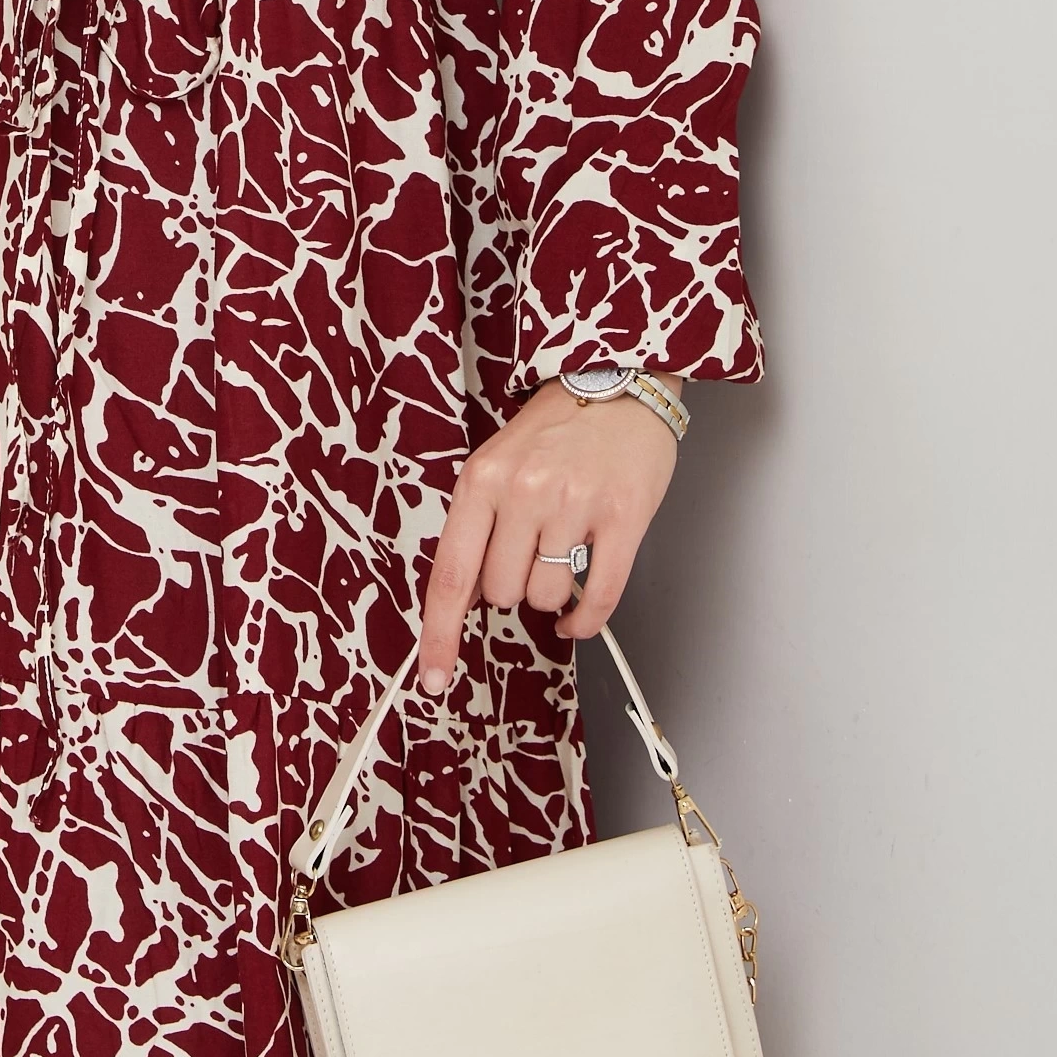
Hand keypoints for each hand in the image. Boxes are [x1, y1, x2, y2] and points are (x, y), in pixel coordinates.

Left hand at [417, 378, 682, 690]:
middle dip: (512, 588)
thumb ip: (477, 525)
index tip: (432, 677)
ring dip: (552, 594)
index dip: (439, 635)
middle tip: (530, 553)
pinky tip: (580, 616)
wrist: (618, 379)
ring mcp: (575, 506)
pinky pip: (598, 599)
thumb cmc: (555, 426)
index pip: (451, 575)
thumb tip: (465, 600)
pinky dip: (586, 620)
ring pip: (547, 598)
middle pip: (502, 593)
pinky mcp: (623, 518)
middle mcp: (524, 492)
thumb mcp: (495, 463)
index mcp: (481, 480)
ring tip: (562, 553)